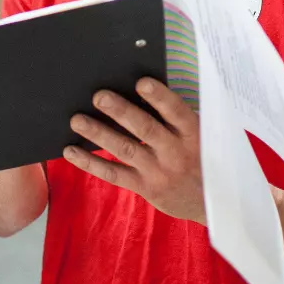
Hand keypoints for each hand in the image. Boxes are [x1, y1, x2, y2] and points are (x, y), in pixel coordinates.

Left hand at [64, 78, 204, 224]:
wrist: (213, 201)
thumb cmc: (201, 155)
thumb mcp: (201, 135)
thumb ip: (176, 116)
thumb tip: (139, 88)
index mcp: (192, 133)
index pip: (176, 112)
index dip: (159, 97)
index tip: (141, 82)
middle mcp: (176, 152)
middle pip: (145, 129)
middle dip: (121, 111)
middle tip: (98, 96)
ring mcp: (159, 171)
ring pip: (125, 149)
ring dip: (99, 133)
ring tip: (76, 120)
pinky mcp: (145, 187)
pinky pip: (114, 174)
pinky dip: (90, 162)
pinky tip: (71, 151)